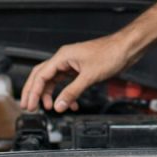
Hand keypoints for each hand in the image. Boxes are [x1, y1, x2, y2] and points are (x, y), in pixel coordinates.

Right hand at [20, 32, 136, 112]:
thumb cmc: (111, 53)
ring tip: (50, 108)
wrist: (127, 48)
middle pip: (42, 76)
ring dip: (50, 94)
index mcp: (63, 56)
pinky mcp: (81, 68)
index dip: (32, 92)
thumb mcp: (89, 76)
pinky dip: (66, 93)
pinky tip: (71, 103)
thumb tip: (59, 105)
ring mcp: (73, 63)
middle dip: (35, 92)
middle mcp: (65, 58)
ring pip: (54, 80)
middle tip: (30, 107)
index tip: (29, 106)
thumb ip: (72, 92)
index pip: (40, 75)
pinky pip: (67, 82)